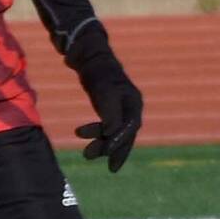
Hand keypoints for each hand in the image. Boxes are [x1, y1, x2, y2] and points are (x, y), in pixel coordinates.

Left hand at [68, 29, 142, 171]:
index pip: (130, 130)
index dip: (120, 145)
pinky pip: (107, 126)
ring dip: (100, 142)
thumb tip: (112, 137)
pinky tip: (85, 136)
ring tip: (85, 153)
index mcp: (134, 103)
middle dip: (110, 150)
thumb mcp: (104, 95)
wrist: (90, 58)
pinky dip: (98, 133)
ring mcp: (121, 107)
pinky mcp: (110, 106)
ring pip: (113, 132)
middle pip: (124, 134)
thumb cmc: (99, 75)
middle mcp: (131, 107)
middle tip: (93, 159)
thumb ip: (110, 116)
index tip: (108, 159)